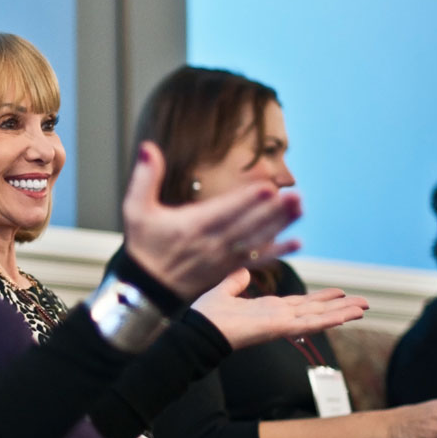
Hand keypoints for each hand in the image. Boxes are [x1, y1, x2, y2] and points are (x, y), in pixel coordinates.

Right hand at [122, 142, 301, 301]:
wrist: (146, 290)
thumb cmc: (143, 247)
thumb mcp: (136, 210)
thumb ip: (145, 177)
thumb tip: (149, 147)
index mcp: (191, 227)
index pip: (223, 212)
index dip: (246, 201)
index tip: (267, 188)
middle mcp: (211, 244)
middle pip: (247, 226)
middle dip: (272, 211)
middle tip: (296, 196)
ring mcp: (222, 258)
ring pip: (256, 241)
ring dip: (280, 226)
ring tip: (300, 209)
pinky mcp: (227, 269)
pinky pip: (256, 261)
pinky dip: (277, 252)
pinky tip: (297, 244)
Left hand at [192, 270, 368, 349]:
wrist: (198, 331)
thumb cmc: (206, 316)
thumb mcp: (223, 292)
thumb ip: (236, 282)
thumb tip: (243, 271)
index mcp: (268, 308)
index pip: (301, 303)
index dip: (321, 299)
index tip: (339, 293)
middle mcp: (278, 316)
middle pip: (316, 310)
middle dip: (340, 306)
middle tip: (363, 302)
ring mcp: (281, 323)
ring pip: (318, 317)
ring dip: (341, 313)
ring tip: (363, 308)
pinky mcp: (279, 328)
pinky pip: (308, 324)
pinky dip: (328, 320)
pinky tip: (345, 317)